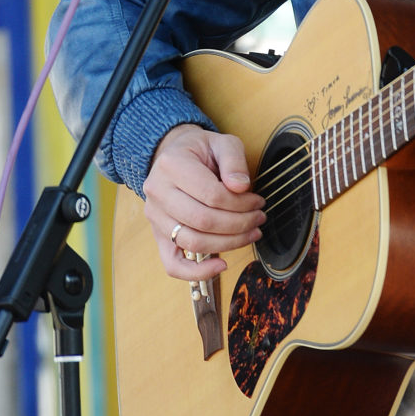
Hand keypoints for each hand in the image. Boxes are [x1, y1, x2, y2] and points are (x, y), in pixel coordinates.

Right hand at [142, 123, 264, 280]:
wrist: (174, 155)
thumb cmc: (200, 150)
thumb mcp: (222, 143)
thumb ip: (234, 160)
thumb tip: (241, 187)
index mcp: (172, 165)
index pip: (211, 194)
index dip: (240, 204)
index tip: (258, 202)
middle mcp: (157, 192)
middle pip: (203, 220)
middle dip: (238, 224)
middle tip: (259, 219)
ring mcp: (155, 216)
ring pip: (193, 242)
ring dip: (228, 243)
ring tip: (250, 234)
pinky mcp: (159, 235)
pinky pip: (172, 264)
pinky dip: (196, 273)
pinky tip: (221, 265)